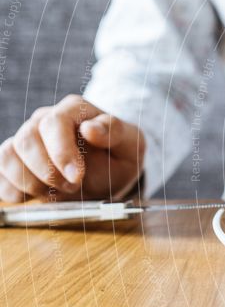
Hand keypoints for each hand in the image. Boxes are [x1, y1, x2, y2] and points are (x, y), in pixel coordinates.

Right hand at [0, 95, 144, 201]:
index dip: (61, 152)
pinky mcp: (15, 161)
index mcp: (73, 110)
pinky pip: (0, 175)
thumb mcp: (130, 143)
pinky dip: (14, 191)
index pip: (54, 122)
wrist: (110, 169)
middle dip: (48, 172)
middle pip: (26, 140)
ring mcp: (26, 139)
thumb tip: (90, 128)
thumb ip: (114, 131)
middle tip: (74, 186)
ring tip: (59, 191)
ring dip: (31, 183)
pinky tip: (37, 196)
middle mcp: (44, 120)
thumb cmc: (120, 153)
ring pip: (8, 157)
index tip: (77, 177)